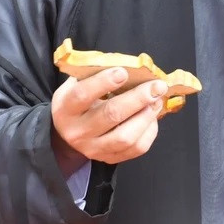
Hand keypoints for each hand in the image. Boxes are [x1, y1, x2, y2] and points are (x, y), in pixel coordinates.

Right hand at [49, 67, 165, 173]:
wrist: (67, 134)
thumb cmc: (77, 102)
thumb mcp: (76, 84)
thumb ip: (95, 74)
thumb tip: (129, 65)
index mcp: (66, 109)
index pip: (83, 95)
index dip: (103, 82)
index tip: (123, 72)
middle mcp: (78, 132)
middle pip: (110, 115)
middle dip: (138, 99)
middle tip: (157, 86)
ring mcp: (93, 149)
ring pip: (125, 137)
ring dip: (146, 116)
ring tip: (157, 101)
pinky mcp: (109, 159)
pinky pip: (136, 149)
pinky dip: (149, 131)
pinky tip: (152, 116)